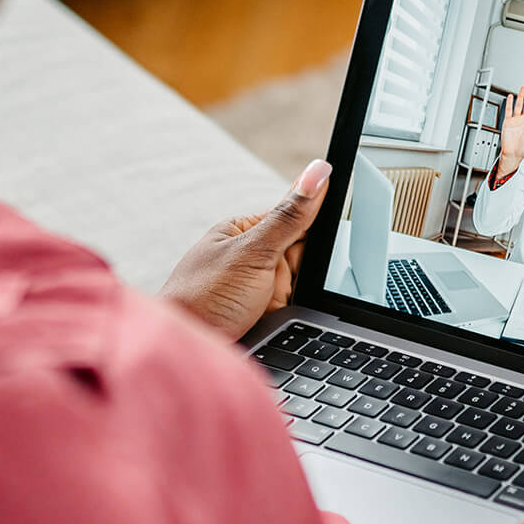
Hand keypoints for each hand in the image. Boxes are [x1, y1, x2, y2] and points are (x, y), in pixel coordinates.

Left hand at [161, 160, 329, 338]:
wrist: (186, 352)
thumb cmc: (203, 296)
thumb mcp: (253, 251)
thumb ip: (290, 216)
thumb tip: (318, 171)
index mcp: (247, 230)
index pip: (299, 217)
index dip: (319, 228)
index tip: (336, 232)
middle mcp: (256, 257)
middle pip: (306, 255)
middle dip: (309, 270)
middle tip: (285, 280)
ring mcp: (262, 288)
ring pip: (306, 286)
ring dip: (303, 296)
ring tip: (275, 304)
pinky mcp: (269, 317)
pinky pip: (300, 310)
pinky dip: (300, 315)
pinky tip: (285, 319)